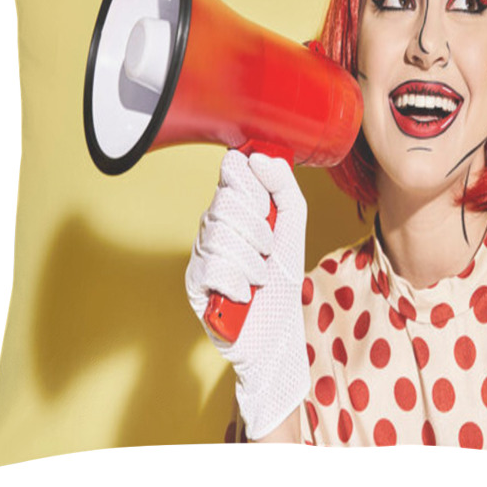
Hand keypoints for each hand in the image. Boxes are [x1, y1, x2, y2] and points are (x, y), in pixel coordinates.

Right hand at [185, 150, 309, 439]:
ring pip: (221, 236)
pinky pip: (213, 267)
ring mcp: (200, 251)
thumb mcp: (293, 225)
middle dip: (259, 230)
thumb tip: (260, 156)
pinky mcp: (193, 282)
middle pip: (227, 202)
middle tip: (267, 250)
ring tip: (259, 277)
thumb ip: (283, 186)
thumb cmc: (282, 275)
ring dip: (253, 262)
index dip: (252, 186)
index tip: (266, 207)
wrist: (277, 330)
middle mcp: (213, 223)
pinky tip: (243, 294)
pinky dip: (238, 283)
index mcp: (235, 205)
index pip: (232, 170)